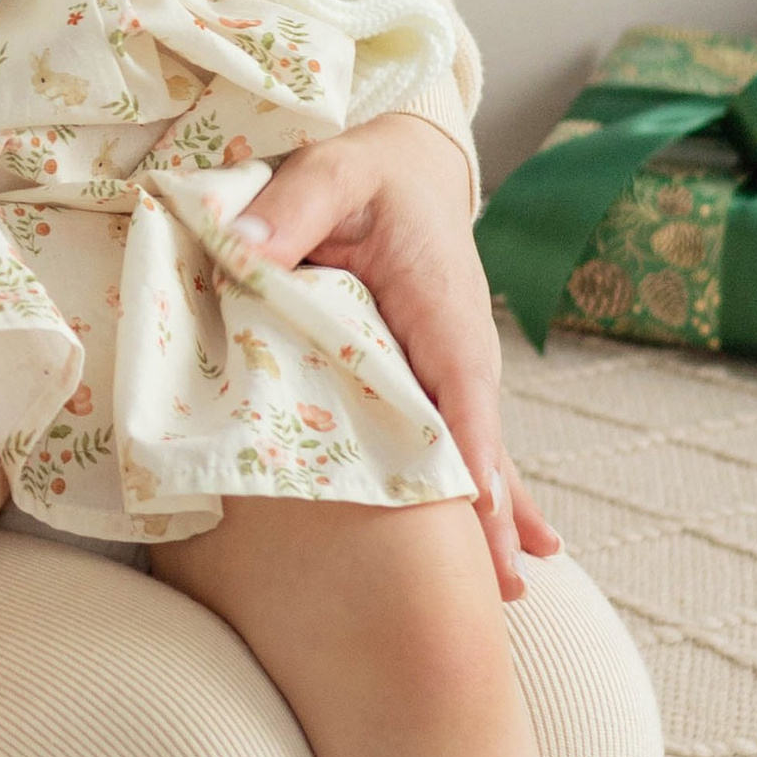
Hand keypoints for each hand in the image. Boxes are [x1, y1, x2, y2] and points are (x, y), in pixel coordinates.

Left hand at [229, 114, 561, 602]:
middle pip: (477, 443)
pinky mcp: (429, 378)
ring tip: (511, 591)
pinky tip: (499, 545)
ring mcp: (447, 369)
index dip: (465, 452)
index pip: (459, 388)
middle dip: (489, 515)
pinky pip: (452, 443)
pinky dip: (476, 493)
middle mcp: (456, 348)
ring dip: (490, 520)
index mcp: (439, 306)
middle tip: (502, 591)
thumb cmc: (366, 169)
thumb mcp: (330, 170)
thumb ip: (292, 206)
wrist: (407, 165)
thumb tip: (245, 250)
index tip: (474, 515)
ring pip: (473, 454)